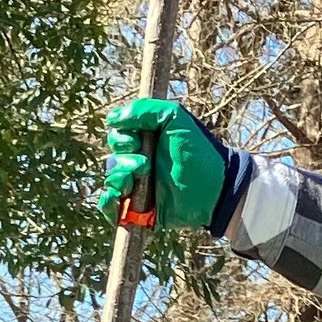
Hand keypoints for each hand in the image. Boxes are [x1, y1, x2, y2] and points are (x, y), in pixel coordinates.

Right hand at [100, 99, 227, 231]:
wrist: (214, 187)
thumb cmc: (198, 151)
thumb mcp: (173, 117)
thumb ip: (144, 110)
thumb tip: (112, 118)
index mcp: (146, 140)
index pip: (116, 136)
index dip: (121, 138)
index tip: (137, 140)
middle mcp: (139, 161)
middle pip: (112, 158)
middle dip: (123, 159)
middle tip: (146, 163)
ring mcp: (139, 186)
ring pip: (112, 180)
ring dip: (120, 177)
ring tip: (141, 177)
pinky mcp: (138, 210)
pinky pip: (110, 208)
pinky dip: (107, 203)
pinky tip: (115, 198)